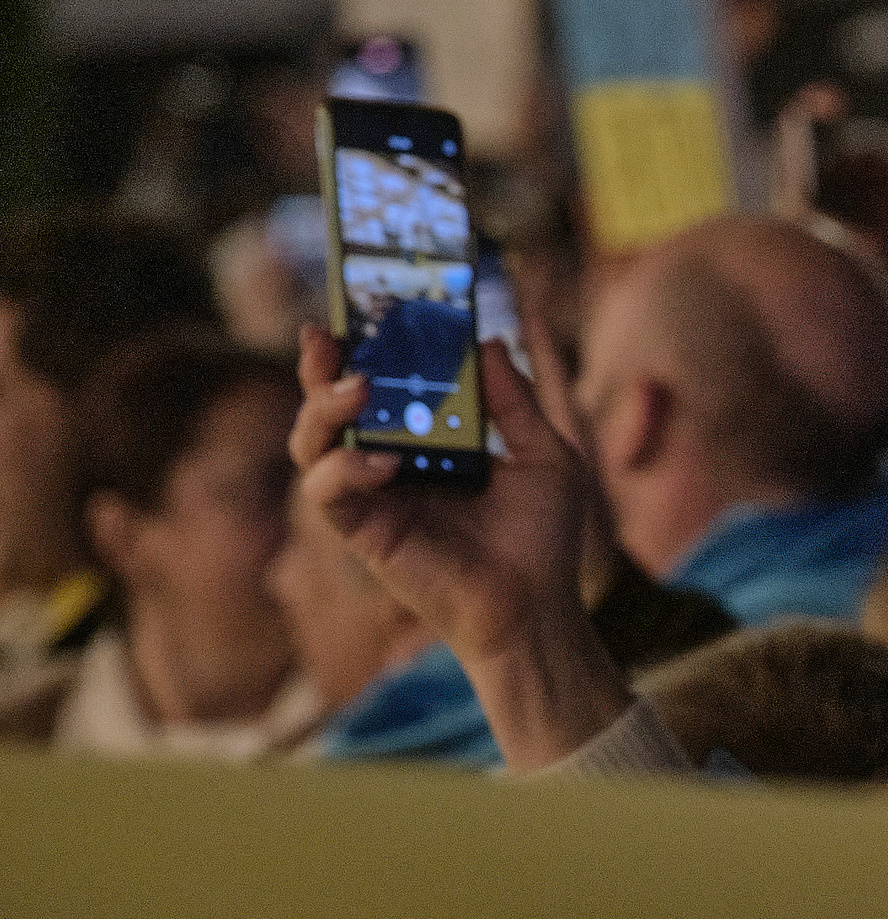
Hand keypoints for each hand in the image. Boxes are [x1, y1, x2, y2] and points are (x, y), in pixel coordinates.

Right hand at [291, 327, 631, 769]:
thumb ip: (515, 402)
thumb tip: (490, 341)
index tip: (356, 311)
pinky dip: (345, 470)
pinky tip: (383, 462)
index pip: (380, 386)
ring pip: (310, 443)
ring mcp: (372, 497)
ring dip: (322, 409)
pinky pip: (327, 493)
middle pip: (328, 406)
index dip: (360, 349)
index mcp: (426, 441)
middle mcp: (389, 464)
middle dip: (319, 368)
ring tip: (357, 388)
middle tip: (325, 336)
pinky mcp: (365, 533)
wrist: (538, 607)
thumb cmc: (542, 538)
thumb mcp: (546, 456)